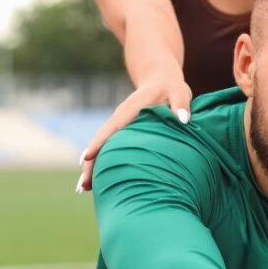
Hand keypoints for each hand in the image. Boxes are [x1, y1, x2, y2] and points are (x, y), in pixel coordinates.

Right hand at [76, 77, 192, 192]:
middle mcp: (119, 119)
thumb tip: (184, 120)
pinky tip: (97, 182)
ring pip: (101, 147)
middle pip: (100, 141)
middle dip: (90, 163)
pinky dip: (101, 163)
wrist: (160, 80)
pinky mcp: (121, 134)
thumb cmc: (171, 88)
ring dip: (92, 166)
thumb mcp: (179, 91)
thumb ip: (181, 104)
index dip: (100, 143)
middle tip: (83, 185)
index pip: (112, 127)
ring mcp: (118, 127)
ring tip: (84, 188)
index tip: (88, 157)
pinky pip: (108, 149)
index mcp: (130, 109)